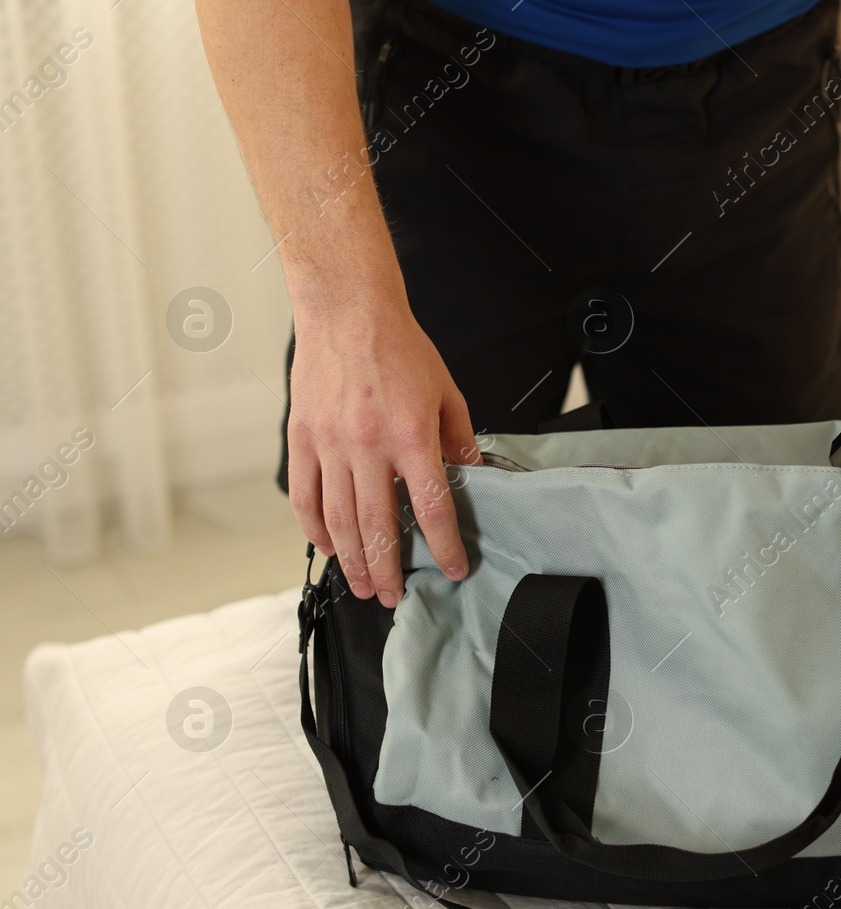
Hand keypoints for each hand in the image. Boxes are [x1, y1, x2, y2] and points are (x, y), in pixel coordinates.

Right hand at [286, 294, 478, 608]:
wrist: (347, 311)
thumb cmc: (399, 348)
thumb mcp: (445, 392)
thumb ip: (458, 439)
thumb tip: (470, 476)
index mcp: (410, 436)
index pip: (431, 507)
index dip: (443, 546)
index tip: (453, 569)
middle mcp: (368, 446)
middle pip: (378, 526)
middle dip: (388, 569)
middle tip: (395, 597)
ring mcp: (330, 445)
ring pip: (339, 520)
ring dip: (352, 560)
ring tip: (363, 586)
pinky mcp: (302, 439)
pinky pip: (305, 496)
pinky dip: (315, 528)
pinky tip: (327, 547)